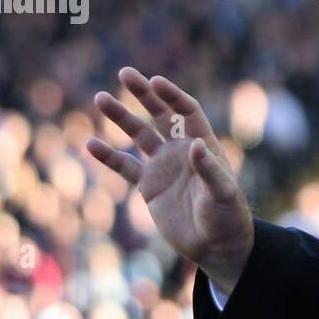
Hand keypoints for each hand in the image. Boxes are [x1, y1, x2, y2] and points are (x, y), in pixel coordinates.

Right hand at [86, 68, 253, 293]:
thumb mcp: (224, 193)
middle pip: (160, 114)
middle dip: (144, 94)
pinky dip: (109, 156)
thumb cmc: (228, 217)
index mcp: (203, 145)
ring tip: (101, 98)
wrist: (215, 245)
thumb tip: (196, 145)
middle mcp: (181, 150)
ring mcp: (163, 166)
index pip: (186, 111)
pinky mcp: (149, 186)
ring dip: (121, 117)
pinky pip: (125, 166)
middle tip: (124, 72)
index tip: (155, 81)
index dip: (172, 95)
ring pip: (138, 135)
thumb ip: (210, 170)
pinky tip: (91, 143)